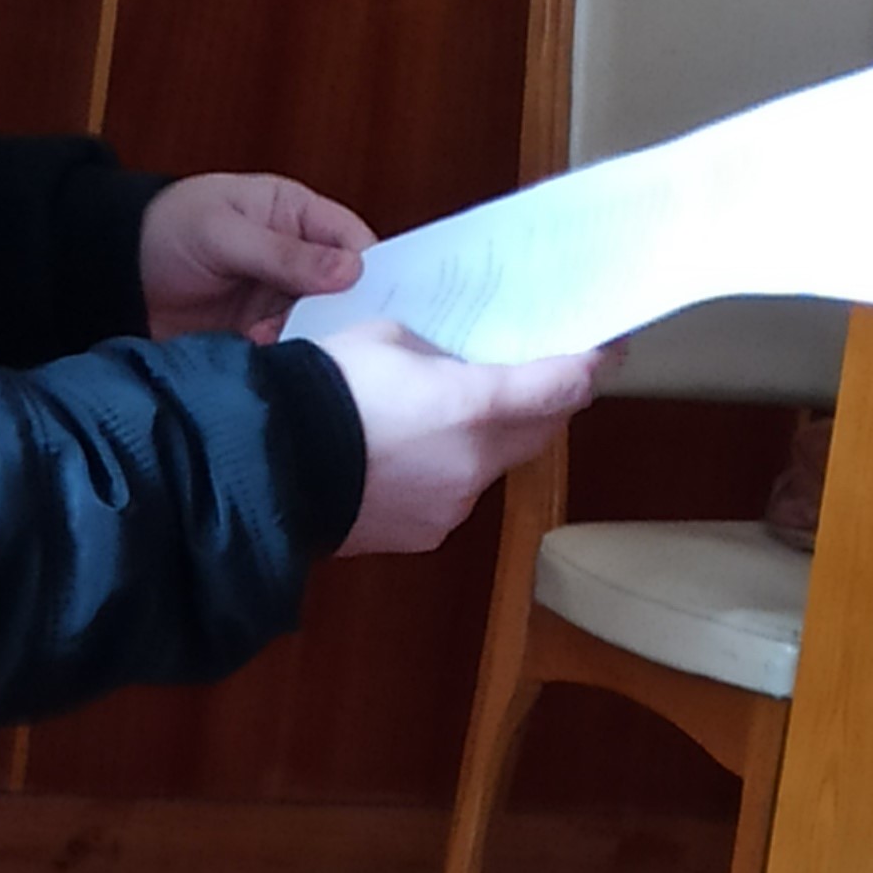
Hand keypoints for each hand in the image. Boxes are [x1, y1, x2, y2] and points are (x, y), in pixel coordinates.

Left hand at [140, 174, 372, 340]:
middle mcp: (298, 262)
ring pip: (321, 328)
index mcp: (298, 217)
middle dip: (347, 317)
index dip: (372, 271)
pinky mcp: (259, 337)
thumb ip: (282, 253)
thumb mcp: (222, 232)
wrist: (113, 273)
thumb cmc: (167, 229)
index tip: (379, 303)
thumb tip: (349, 271)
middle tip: (341, 338)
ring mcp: (279, 302)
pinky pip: (288, 352)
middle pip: (346, 293)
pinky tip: (269, 363)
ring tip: (295, 351)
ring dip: (314, 343)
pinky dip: (284, 361)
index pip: (354, 243)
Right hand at [320, 322, 610, 556]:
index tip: (605, 353)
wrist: (268, 467)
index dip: (590, 367)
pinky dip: (446, 474)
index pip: (562, 387)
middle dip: (544, 404)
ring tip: (443, 419)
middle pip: (540, 431)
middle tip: (535, 377)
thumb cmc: (324, 390)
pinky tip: (404, 459)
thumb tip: (454, 369)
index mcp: (477, 406)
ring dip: (487, 441)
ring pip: (493, 466)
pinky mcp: (425, 534)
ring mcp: (454, 506)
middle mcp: (478, 463)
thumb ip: (439, 355)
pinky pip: (454, 497)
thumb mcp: (388, 338)